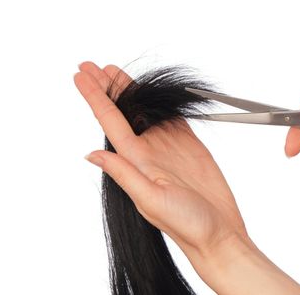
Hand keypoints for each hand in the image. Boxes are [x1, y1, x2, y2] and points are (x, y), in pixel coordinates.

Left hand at [74, 62, 299, 293]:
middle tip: (89, 66)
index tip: (81, 75)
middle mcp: (149, 151)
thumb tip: (92, 154)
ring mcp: (169, 146)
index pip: (110, 121)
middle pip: (123, 110)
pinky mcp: (189, 145)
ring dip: (130, 90)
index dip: (94, 97)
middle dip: (105, 87)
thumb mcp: (151, 200)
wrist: (219, 233)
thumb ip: (125, 175)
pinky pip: (171, 117)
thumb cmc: (187, 224)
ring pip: (145, 109)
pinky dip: (160, 102)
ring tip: (113, 71)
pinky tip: (150, 92)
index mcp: (136, 162)